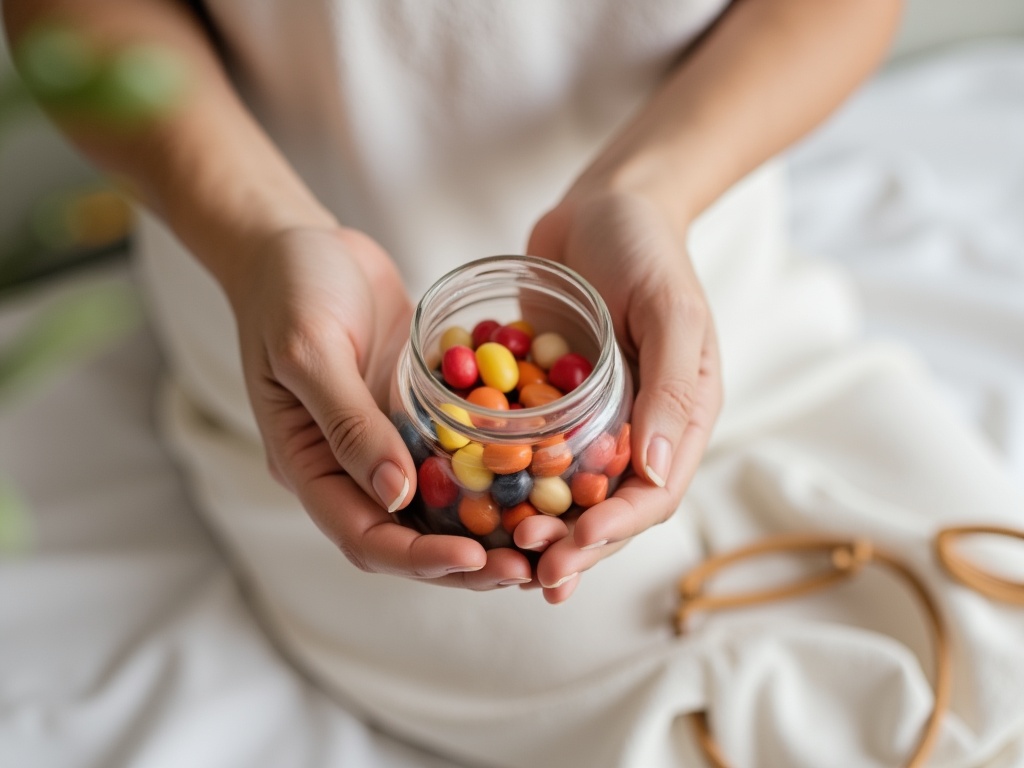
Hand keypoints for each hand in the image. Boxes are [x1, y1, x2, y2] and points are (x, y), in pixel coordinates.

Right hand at [224, 226, 534, 587]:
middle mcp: (346, 465)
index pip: (363, 535)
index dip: (419, 558)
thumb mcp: (310, 351)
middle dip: (463, 561)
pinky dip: (488, 475)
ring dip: (483, 529)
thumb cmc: (288, 289)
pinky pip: (451, 456)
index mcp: (308, 465)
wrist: (297, 240)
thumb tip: (396, 496)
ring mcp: (381, 441)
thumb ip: (349, 424)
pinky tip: (534, 479)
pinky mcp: (410, 412)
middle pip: (406, 537)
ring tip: (538, 540)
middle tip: (525, 568)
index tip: (475, 558)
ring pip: (434, 507)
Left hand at [516, 189, 722, 602]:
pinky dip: (507, 478)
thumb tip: (657, 475)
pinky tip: (473, 500)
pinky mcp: (552, 400)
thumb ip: (669, 389)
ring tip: (500, 556)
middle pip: (608, 507)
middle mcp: (638, 427)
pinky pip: (530, 449)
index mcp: (680, 418)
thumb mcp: (671, 311)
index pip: (652, 495)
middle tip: (529, 571)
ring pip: (567, 490)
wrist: (606, 203)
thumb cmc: (648, 250)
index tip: (569, 550)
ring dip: (539, 526)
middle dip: (572, 545)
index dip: (614, 530)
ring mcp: (593, 417)